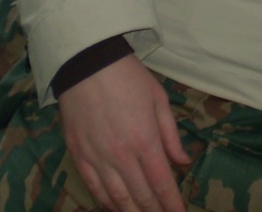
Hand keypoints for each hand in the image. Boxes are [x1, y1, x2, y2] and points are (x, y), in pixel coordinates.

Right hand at [58, 54, 190, 211]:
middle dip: (154, 211)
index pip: (161, 183)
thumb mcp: (159, 99)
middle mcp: (121, 156)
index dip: (172, 204)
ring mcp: (97, 158)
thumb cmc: (128, 77)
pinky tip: (115, 207)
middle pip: (140, 196)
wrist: (86, 64)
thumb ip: (171, 134)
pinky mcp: (78, 155)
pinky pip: (93, 188)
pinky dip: (106, 202)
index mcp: (145, 140)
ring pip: (116, 198)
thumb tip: (183, 161)